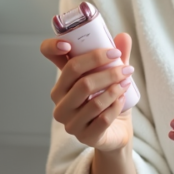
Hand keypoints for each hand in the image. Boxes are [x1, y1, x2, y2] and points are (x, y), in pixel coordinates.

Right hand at [40, 33, 135, 151]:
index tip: (68, 45)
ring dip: (114, 88)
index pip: (47, 55)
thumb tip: (124, 36)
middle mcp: (60, 100)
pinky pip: (101, 119)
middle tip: (125, 67)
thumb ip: (117, 57)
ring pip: (92, 100)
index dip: (53, 47)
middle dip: (105, 69)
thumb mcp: (112, 75)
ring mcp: (69, 121)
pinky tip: (122, 99)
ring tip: (127, 81)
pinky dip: (115, 106)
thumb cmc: (108, 99)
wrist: (116, 130)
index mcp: (63, 80)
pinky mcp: (84, 137)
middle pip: (78, 78)